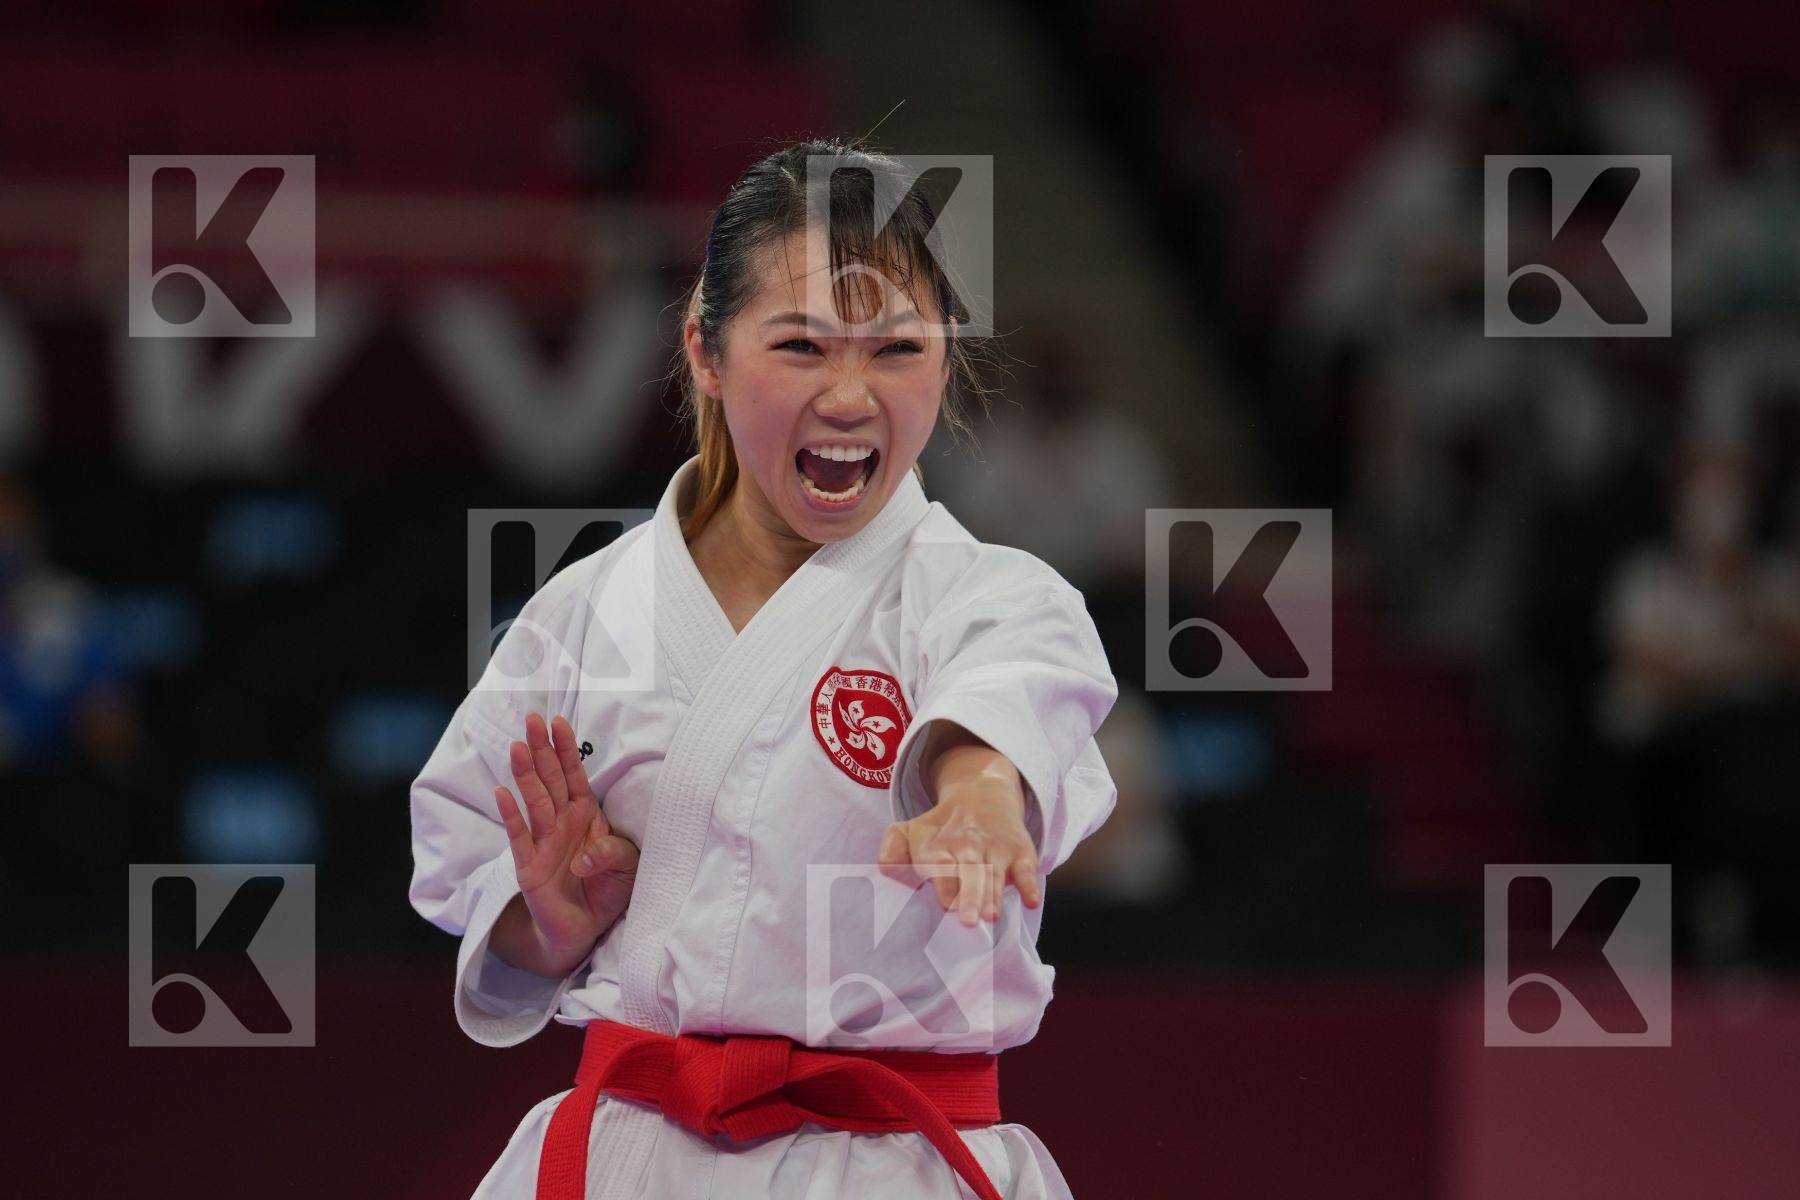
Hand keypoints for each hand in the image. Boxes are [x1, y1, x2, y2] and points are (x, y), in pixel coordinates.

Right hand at [492, 712, 637, 973]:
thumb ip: (612, 854)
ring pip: (534, 801)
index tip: (558, 721)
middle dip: (541, 749)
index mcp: (585, 815)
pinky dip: (512, 815)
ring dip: (526, 774)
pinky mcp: (529, 866)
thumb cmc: (606, 891)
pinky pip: (519, 836)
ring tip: (517, 747)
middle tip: (532, 719)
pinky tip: (503, 793)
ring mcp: (543, 842)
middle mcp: (561, 822)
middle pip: (550, 779)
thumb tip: (586, 857)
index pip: (574, 775)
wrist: (585, 929)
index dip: (566, 749)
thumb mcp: (626, 867)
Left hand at [877, 738, 1041, 926]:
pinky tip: (1031, 901)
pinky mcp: (1020, 852)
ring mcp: (995, 849)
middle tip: (966, 920)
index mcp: (939, 845)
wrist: (983, 793)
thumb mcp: (911, 831)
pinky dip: (1030, 884)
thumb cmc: (941, 828)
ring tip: (991, 916)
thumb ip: (893, 850)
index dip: (943, 881)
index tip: (945, 904)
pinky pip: (1026, 868)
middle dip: (968, 894)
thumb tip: (888, 869)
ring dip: (993, 894)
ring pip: (995, 874)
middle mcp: (968, 846)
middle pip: (969, 871)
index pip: (939, 863)